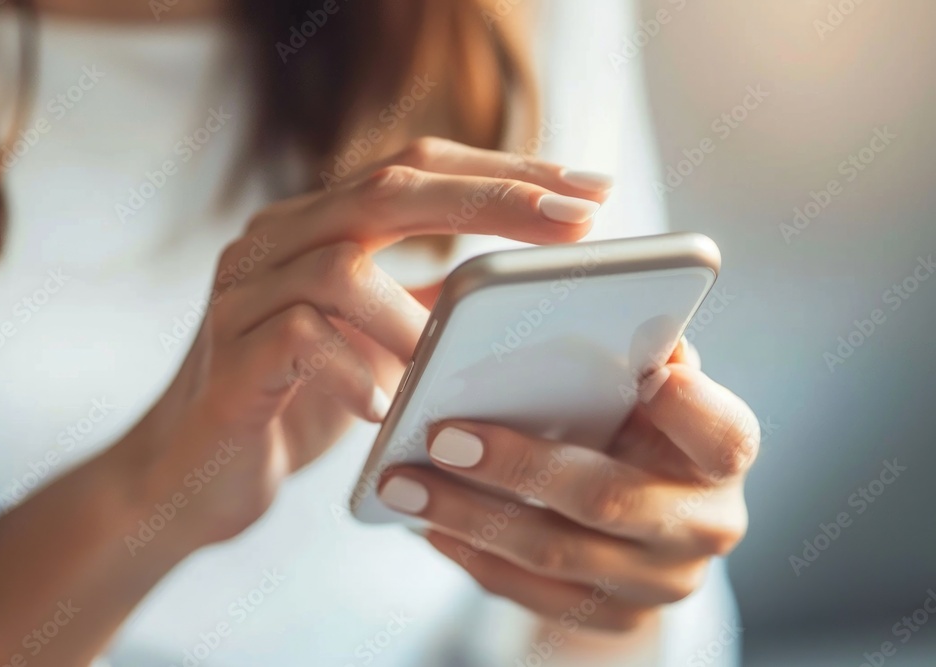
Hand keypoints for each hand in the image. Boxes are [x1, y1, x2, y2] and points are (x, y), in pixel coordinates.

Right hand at [113, 138, 610, 552]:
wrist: (194, 473)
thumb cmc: (298, 403)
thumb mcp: (377, 343)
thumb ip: (432, 306)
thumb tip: (529, 292)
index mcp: (316, 226)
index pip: (415, 168)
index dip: (503, 171)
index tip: (588, 191)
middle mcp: (275, 240)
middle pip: (387, 190)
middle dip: (489, 200)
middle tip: (573, 225)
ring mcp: (243, 293)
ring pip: (339, 265)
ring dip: (411, 316)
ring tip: (450, 360)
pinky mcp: (228, 357)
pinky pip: (298, 340)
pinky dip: (354, 369)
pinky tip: (385, 405)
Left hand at [378, 339, 758, 632]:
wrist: (654, 528)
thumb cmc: (640, 429)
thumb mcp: (651, 388)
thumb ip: (635, 354)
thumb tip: (609, 312)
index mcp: (722, 453)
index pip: (723, 433)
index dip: (690, 406)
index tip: (649, 372)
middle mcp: (705, 526)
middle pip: (607, 499)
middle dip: (517, 466)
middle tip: (442, 437)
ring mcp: (661, 583)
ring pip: (554, 555)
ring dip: (468, 516)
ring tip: (403, 483)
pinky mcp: (617, 619)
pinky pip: (533, 597)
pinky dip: (475, 558)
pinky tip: (430, 525)